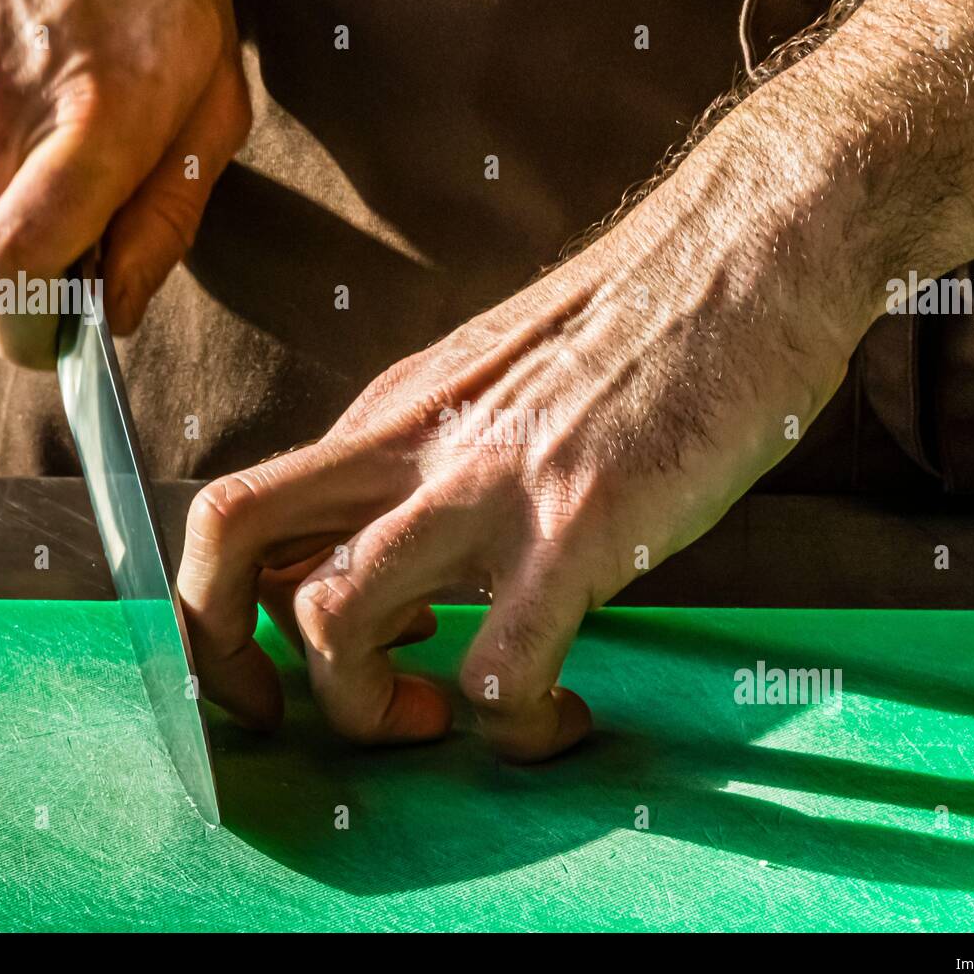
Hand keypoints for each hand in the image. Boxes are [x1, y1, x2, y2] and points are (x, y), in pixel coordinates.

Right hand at [0, 0, 250, 367]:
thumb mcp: (212, 103)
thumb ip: (168, 220)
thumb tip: (116, 312)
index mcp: (90, 121)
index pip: (13, 271)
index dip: (35, 337)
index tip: (68, 340)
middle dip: (14, 321)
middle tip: (67, 288)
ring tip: (47, 214)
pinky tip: (10, 177)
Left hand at [177, 113, 876, 761]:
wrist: (750, 246)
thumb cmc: (645, 313)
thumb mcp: (501, 374)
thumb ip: (442, 450)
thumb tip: (409, 544)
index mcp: (392, 411)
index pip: (246, 510)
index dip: (235, 608)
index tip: (304, 659)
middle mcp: (412, 441)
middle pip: (228, 539)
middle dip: (223, 658)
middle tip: (293, 718)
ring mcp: (487, 485)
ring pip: (329, 620)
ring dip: (361, 709)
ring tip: (439, 719)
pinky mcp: (578, 529)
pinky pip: (501, 673)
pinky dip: (514, 728)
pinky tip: (560, 717)